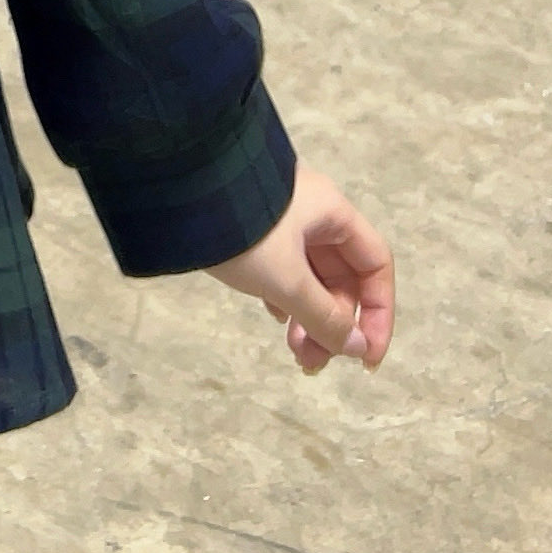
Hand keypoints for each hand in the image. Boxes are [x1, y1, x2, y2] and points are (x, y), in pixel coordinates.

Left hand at [206, 163, 394, 377]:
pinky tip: (274, 317)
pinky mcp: (255, 231)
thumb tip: (358, 348)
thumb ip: (324, 316)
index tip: (366, 358)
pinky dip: (286, 299)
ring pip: (312, 278)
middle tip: (311, 363)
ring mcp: (282, 221)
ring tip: (294, 354)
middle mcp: (313, 213)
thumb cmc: (242, 230)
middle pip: (342, 278)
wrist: (173, 189)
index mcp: (332, 212)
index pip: (375, 264)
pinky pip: (285, 270)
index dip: (379, 313)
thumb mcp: (286, 278)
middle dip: (333, 324)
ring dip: (309, 318)